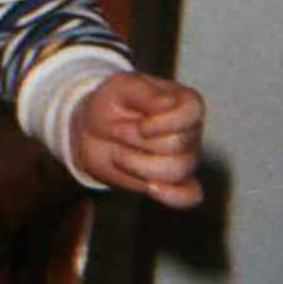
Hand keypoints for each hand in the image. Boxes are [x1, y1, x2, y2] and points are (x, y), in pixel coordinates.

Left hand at [69, 72, 205, 208]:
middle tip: (119, 131)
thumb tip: (170, 103)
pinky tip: (151, 188)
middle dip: (138, 142)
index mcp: (185, 102)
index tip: (139, 125)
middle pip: (177, 146)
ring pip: (175, 172)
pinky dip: (173, 196)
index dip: (163, 123)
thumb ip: (144, 92)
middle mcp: (190, 131)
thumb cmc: (111, 103)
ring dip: (137, 165)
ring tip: (120, 153)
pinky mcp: (175, 182)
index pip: (190, 113)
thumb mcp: (120, 87)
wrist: (92, 131)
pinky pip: (189, 196)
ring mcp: (186, 158)